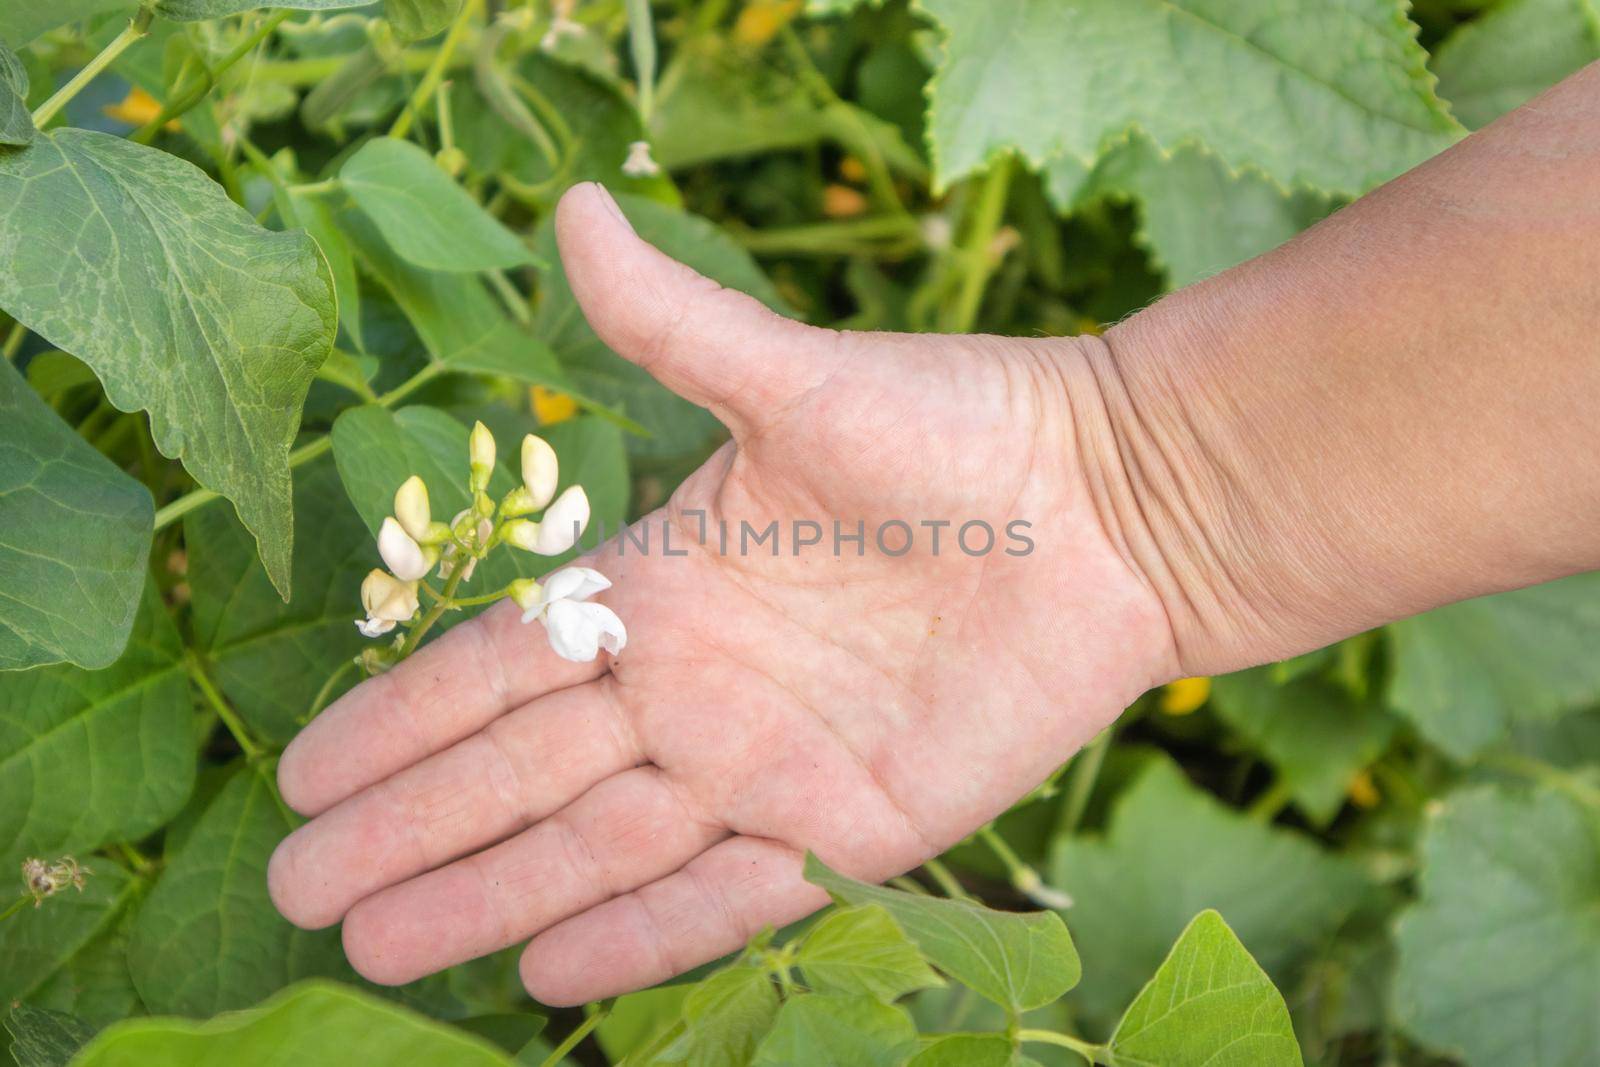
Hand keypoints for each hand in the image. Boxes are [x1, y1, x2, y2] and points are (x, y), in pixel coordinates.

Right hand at [267, 182, 1178, 1005]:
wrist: (1108, 505)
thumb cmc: (955, 425)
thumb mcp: (795, 377)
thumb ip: (675, 322)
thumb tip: (573, 207)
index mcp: (661, 589)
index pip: (496, 672)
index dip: (397, 724)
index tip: (301, 777)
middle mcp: (697, 691)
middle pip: (522, 777)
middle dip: (409, 832)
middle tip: (298, 891)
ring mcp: (771, 767)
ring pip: (602, 851)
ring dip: (490, 900)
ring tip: (376, 949)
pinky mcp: (856, 827)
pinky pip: (729, 901)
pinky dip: (642, 940)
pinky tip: (547, 978)